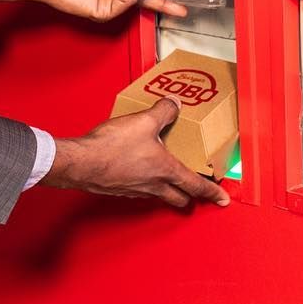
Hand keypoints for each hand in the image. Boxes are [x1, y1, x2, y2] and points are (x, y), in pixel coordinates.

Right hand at [41, 97, 230, 208]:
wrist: (80, 163)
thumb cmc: (111, 148)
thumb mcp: (143, 121)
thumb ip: (163, 112)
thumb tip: (174, 104)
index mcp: (165, 170)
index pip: (196, 185)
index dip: (212, 192)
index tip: (221, 199)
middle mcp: (153, 185)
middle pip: (180, 198)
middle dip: (191, 197)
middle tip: (197, 193)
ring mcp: (136, 190)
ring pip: (159, 195)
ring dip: (168, 191)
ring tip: (169, 179)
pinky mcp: (120, 189)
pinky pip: (140, 190)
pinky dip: (146, 184)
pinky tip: (139, 172)